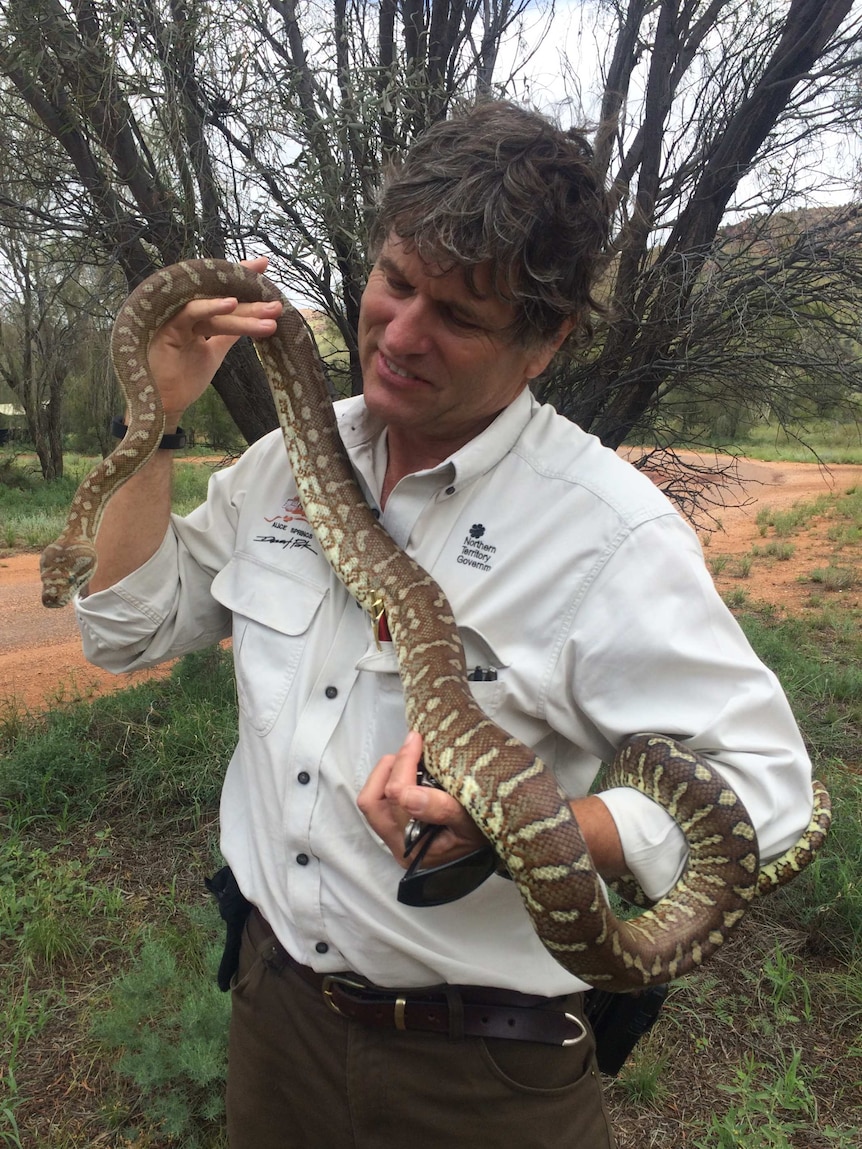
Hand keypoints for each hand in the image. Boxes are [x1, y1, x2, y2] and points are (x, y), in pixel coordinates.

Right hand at [145, 256, 283, 419]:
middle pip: (219, 295)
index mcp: (192, 312)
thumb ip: (227, 333)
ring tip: (270, 313)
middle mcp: (181, 309)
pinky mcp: (166, 327)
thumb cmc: (183, 379)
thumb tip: (251, 318)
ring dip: (243, 311)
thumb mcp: (213, 351)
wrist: (163, 405)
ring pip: (213, 308)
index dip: (240, 277)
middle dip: (249, 295)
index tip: (263, 267)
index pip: (219, 290)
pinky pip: (191, 313)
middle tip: (277, 301)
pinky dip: (210, 307)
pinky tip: (231, 304)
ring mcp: (173, 316)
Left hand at [357, 731, 489, 868]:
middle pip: (372, 801)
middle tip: (411, 749)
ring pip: (370, 801)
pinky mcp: (392, 830)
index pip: (397, 797)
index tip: (417, 739)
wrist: (483, 853)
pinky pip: (377, 802)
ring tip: (408, 760)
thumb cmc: (480, 835)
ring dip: (384, 775)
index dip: (404, 763)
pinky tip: (409, 772)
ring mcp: (392, 839)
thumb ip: (442, 809)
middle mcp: (398, 845)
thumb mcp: (471, 822)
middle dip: (388, 768)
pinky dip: (386, 782)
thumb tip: (406, 793)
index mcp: (416, 846)